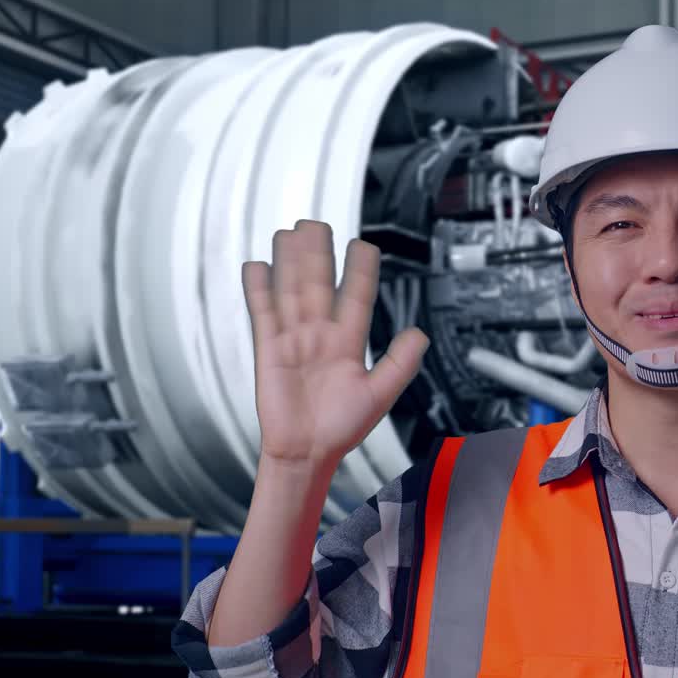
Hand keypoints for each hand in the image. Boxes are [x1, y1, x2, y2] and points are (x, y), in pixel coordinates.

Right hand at [242, 220, 429, 473]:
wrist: (307, 453)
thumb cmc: (340, 429)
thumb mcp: (380, 394)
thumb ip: (401, 363)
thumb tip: (419, 334)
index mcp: (348, 342)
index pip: (355, 295)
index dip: (359, 269)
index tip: (363, 246)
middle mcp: (321, 335)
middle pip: (319, 283)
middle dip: (318, 253)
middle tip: (317, 224)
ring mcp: (294, 340)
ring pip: (291, 290)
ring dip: (290, 261)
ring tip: (291, 233)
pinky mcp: (269, 350)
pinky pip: (263, 313)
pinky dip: (259, 290)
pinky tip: (258, 267)